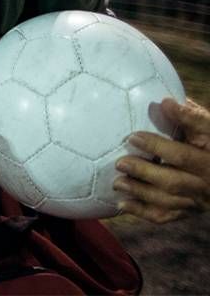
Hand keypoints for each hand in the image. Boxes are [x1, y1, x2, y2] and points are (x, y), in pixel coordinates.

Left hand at [114, 97, 209, 222]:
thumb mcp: (209, 129)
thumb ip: (191, 117)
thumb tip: (165, 102)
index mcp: (209, 158)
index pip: (183, 154)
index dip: (157, 146)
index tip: (132, 136)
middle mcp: (205, 182)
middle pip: (173, 181)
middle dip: (145, 173)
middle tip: (120, 163)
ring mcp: (198, 200)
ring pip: (168, 200)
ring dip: (141, 192)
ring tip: (117, 183)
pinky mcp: (189, 211)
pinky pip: (166, 216)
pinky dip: (143, 212)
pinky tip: (122, 204)